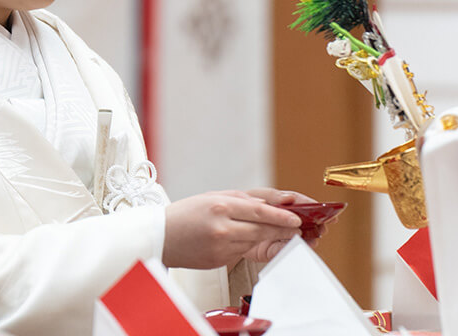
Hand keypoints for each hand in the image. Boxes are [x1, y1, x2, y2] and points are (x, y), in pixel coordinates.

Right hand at [162, 191, 301, 269]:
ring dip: (266, 239)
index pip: (260, 211)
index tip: (296, 219)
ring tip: (276, 234)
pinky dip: (246, 246)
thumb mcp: (211, 197)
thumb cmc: (184, 214)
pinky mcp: (219, 260)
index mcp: (220, 206)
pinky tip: (242, 240)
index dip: (281, 216)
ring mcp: (221, 246)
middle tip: (296, 229)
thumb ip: (239, 199)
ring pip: (254, 243)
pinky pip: (241, 252)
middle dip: (281, 230)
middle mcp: (222, 227)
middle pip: (262, 230)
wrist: (161, 236)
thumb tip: (266, 205)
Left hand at [245, 187, 331, 246]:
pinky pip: (282, 250)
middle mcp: (283, 221)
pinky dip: (290, 249)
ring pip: (297, 238)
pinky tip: (297, 247)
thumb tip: (289, 197)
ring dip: (307, 238)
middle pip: (304, 222)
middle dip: (316, 224)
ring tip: (313, 238)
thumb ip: (273, 196)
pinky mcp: (270, 250)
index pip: (302, 204)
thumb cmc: (240, 207)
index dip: (315, 207)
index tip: (328, 210)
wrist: (225, 226)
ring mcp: (278, 236)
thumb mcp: (256, 196)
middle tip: (323, 226)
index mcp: (282, 205)